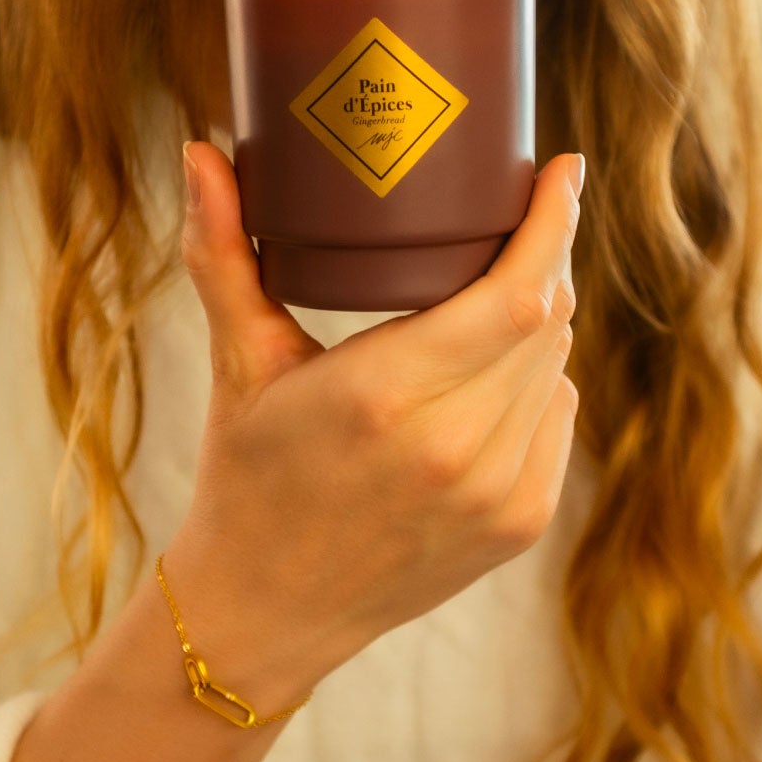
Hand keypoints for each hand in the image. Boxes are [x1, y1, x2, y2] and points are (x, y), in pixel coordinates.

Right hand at [169, 142, 582, 684]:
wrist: (264, 611)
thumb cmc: (246, 476)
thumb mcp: (236, 364)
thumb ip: (223, 253)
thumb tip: (197, 150)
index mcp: (384, 398)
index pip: (516, 297)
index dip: (553, 225)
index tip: (564, 169)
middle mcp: (452, 451)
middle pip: (548, 322)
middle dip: (543, 259)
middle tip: (519, 216)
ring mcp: (494, 495)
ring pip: (559, 369)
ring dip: (541, 322)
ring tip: (500, 289)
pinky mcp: (518, 526)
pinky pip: (558, 419)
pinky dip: (539, 383)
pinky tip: (496, 372)